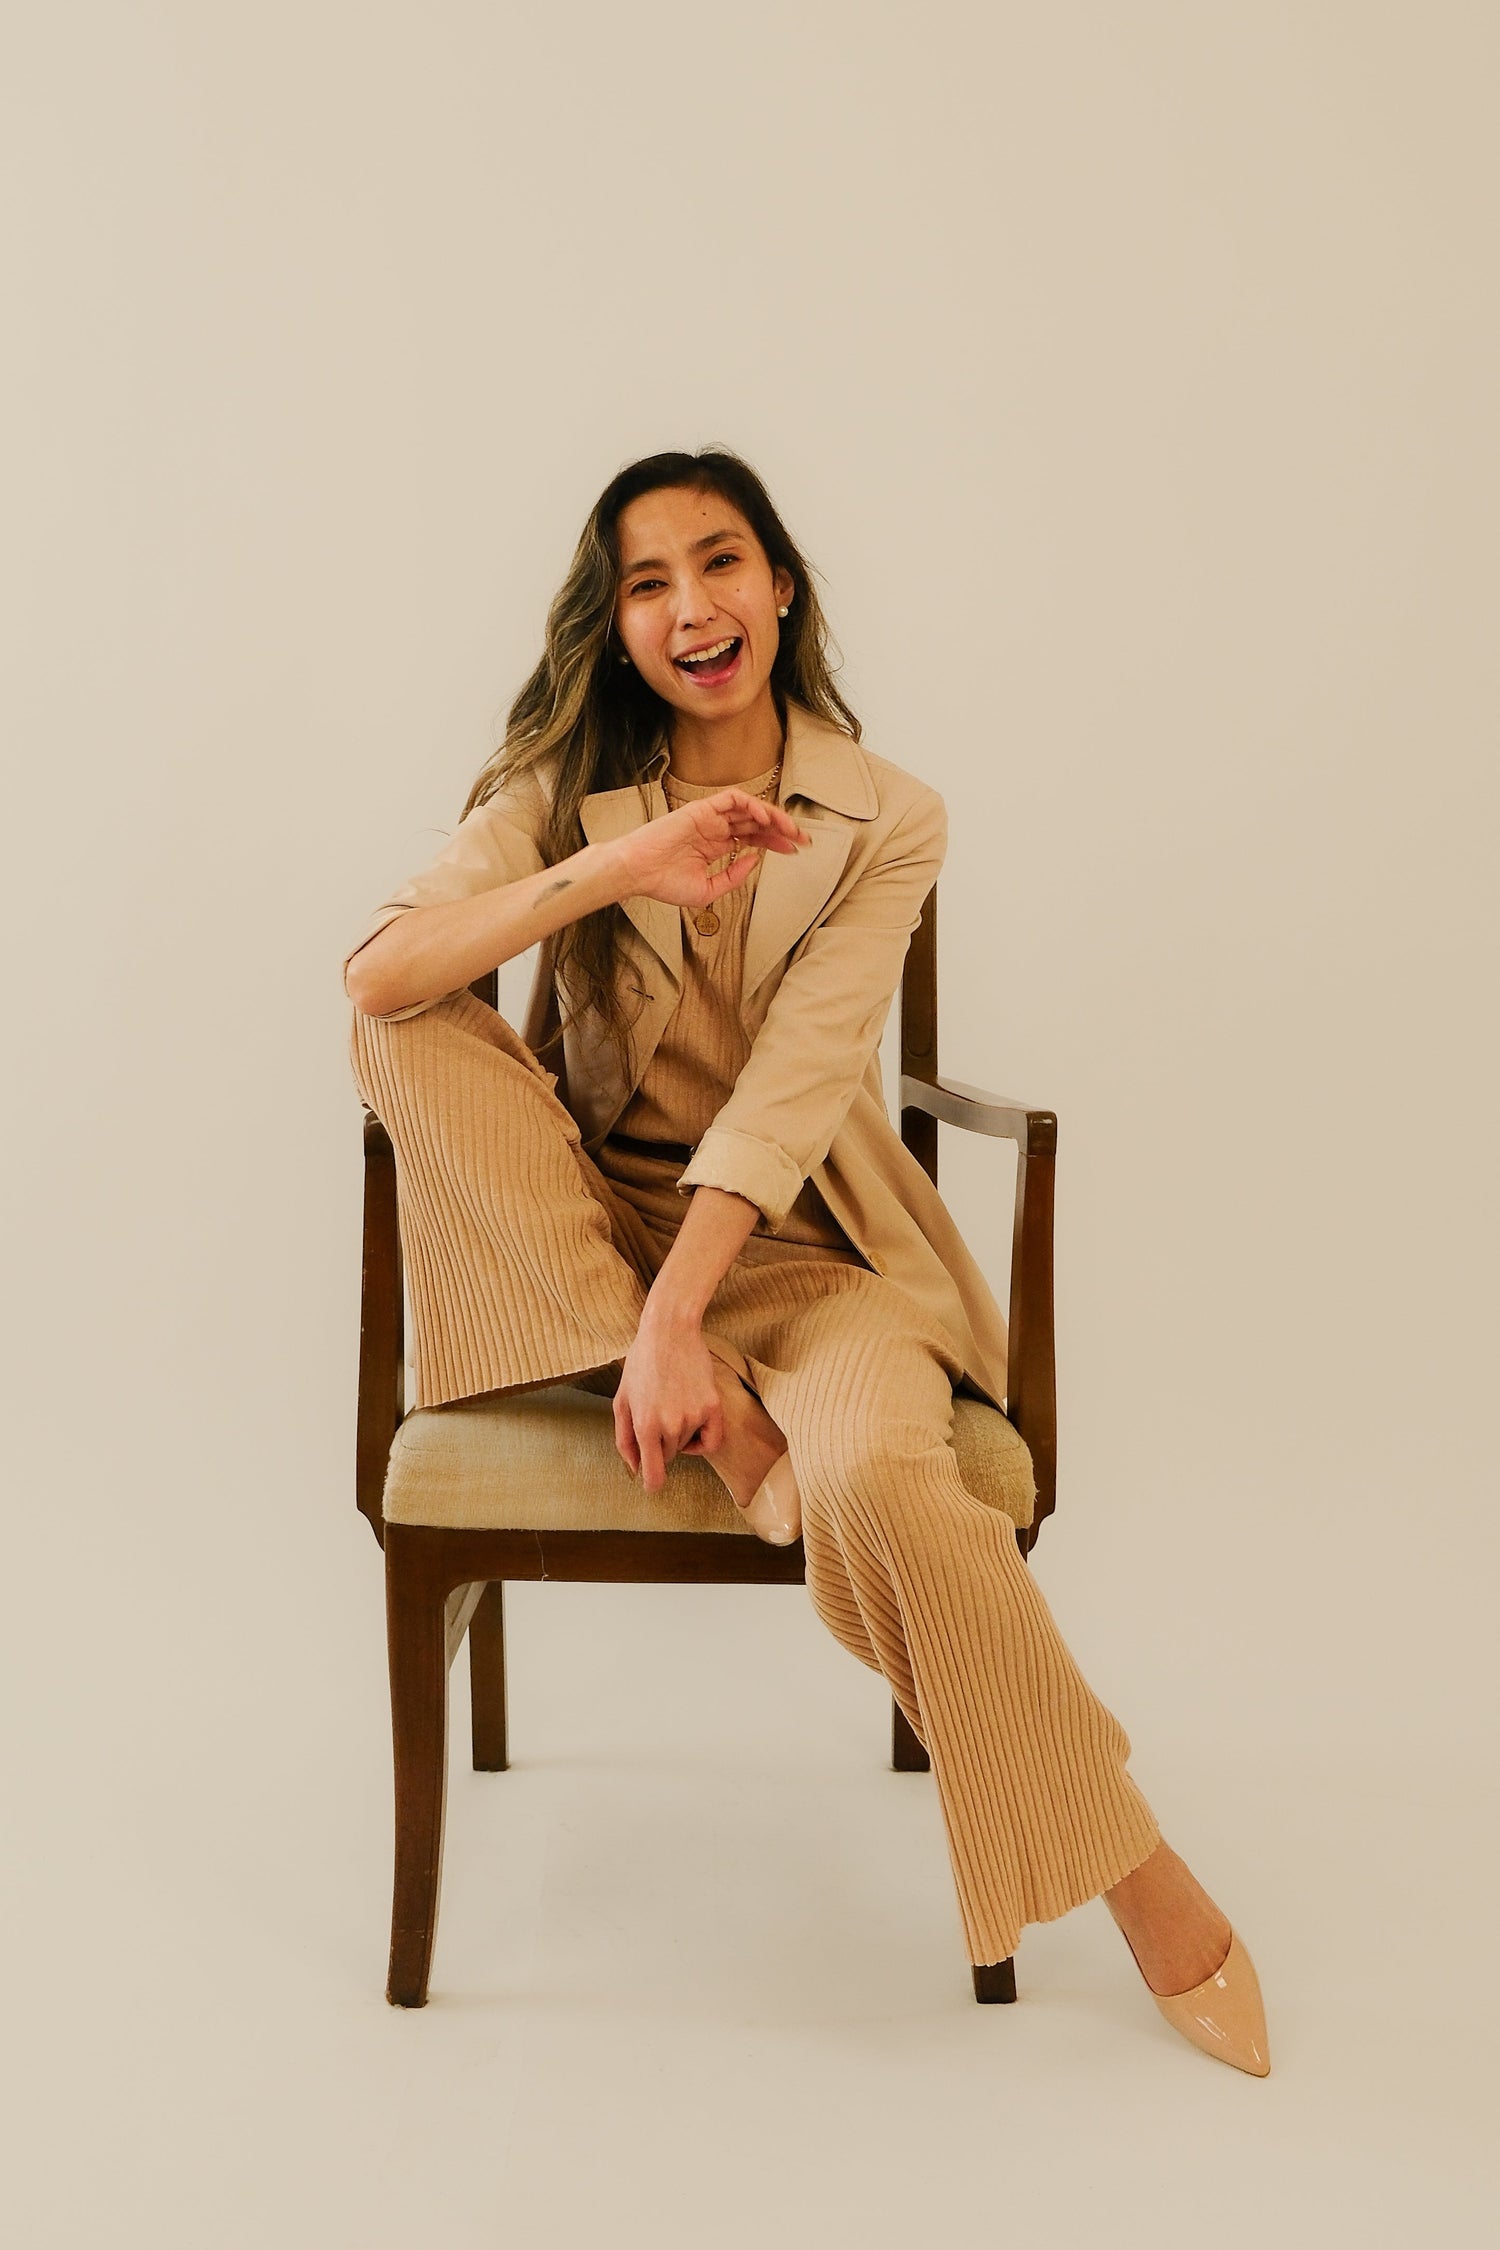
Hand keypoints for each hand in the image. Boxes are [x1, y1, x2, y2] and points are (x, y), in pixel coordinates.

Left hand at [612, 1312, 724, 1494]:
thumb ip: (624, 1439)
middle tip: (656, 1412)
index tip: (652, 1484)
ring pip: (687, 1445)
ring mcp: (695, 1416)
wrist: (669, 1332)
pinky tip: (694, 1425)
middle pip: (669, 1455)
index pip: (654, 1475)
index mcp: (645, 1426)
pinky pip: (712, 1440)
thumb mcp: (622, 1401)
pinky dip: (703, 1440)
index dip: (652, 1483)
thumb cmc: (641, 1364)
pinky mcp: (713, 1407)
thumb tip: (634, 1468)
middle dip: (661, 1443)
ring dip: (680, 1434)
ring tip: (671, 1403)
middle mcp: (671, 1425)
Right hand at [615, 790, 810, 912]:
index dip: (776, 841)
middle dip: (782, 828)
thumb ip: (734, 876)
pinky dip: (750, 804)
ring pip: (748, 808)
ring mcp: (708, 817)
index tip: (796, 850)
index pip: (753, 837)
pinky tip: (763, 817)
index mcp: (716, 845)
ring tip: (789, 827)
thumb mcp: (708, 889)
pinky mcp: (700, 809)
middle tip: (803, 837)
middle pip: (756, 822)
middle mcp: (715, 829)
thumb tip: (756, 859)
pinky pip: (731, 799)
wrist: (638, 873)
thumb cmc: (664, 882)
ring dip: (771, 815)